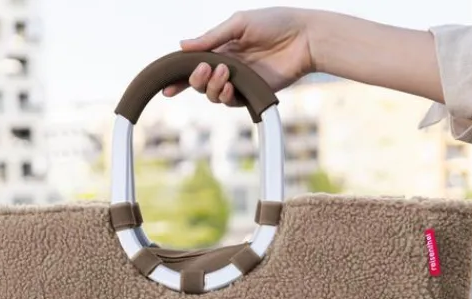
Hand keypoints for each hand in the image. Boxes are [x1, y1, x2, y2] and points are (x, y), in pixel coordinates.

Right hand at [162, 8, 316, 106]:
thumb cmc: (275, 23)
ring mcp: (239, 81)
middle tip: (207, 69)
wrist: (304, 37)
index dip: (178, 76)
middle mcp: (227, 66)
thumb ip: (211, 38)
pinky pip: (231, 102)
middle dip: (196, 79)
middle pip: (199, 83)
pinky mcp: (253, 93)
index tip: (167, 85)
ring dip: (213, 86)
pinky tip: (232, 86)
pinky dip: (227, 96)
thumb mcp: (239, 23)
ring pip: (213, 94)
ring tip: (225, 73)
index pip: (193, 64)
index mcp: (221, 48)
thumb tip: (182, 46)